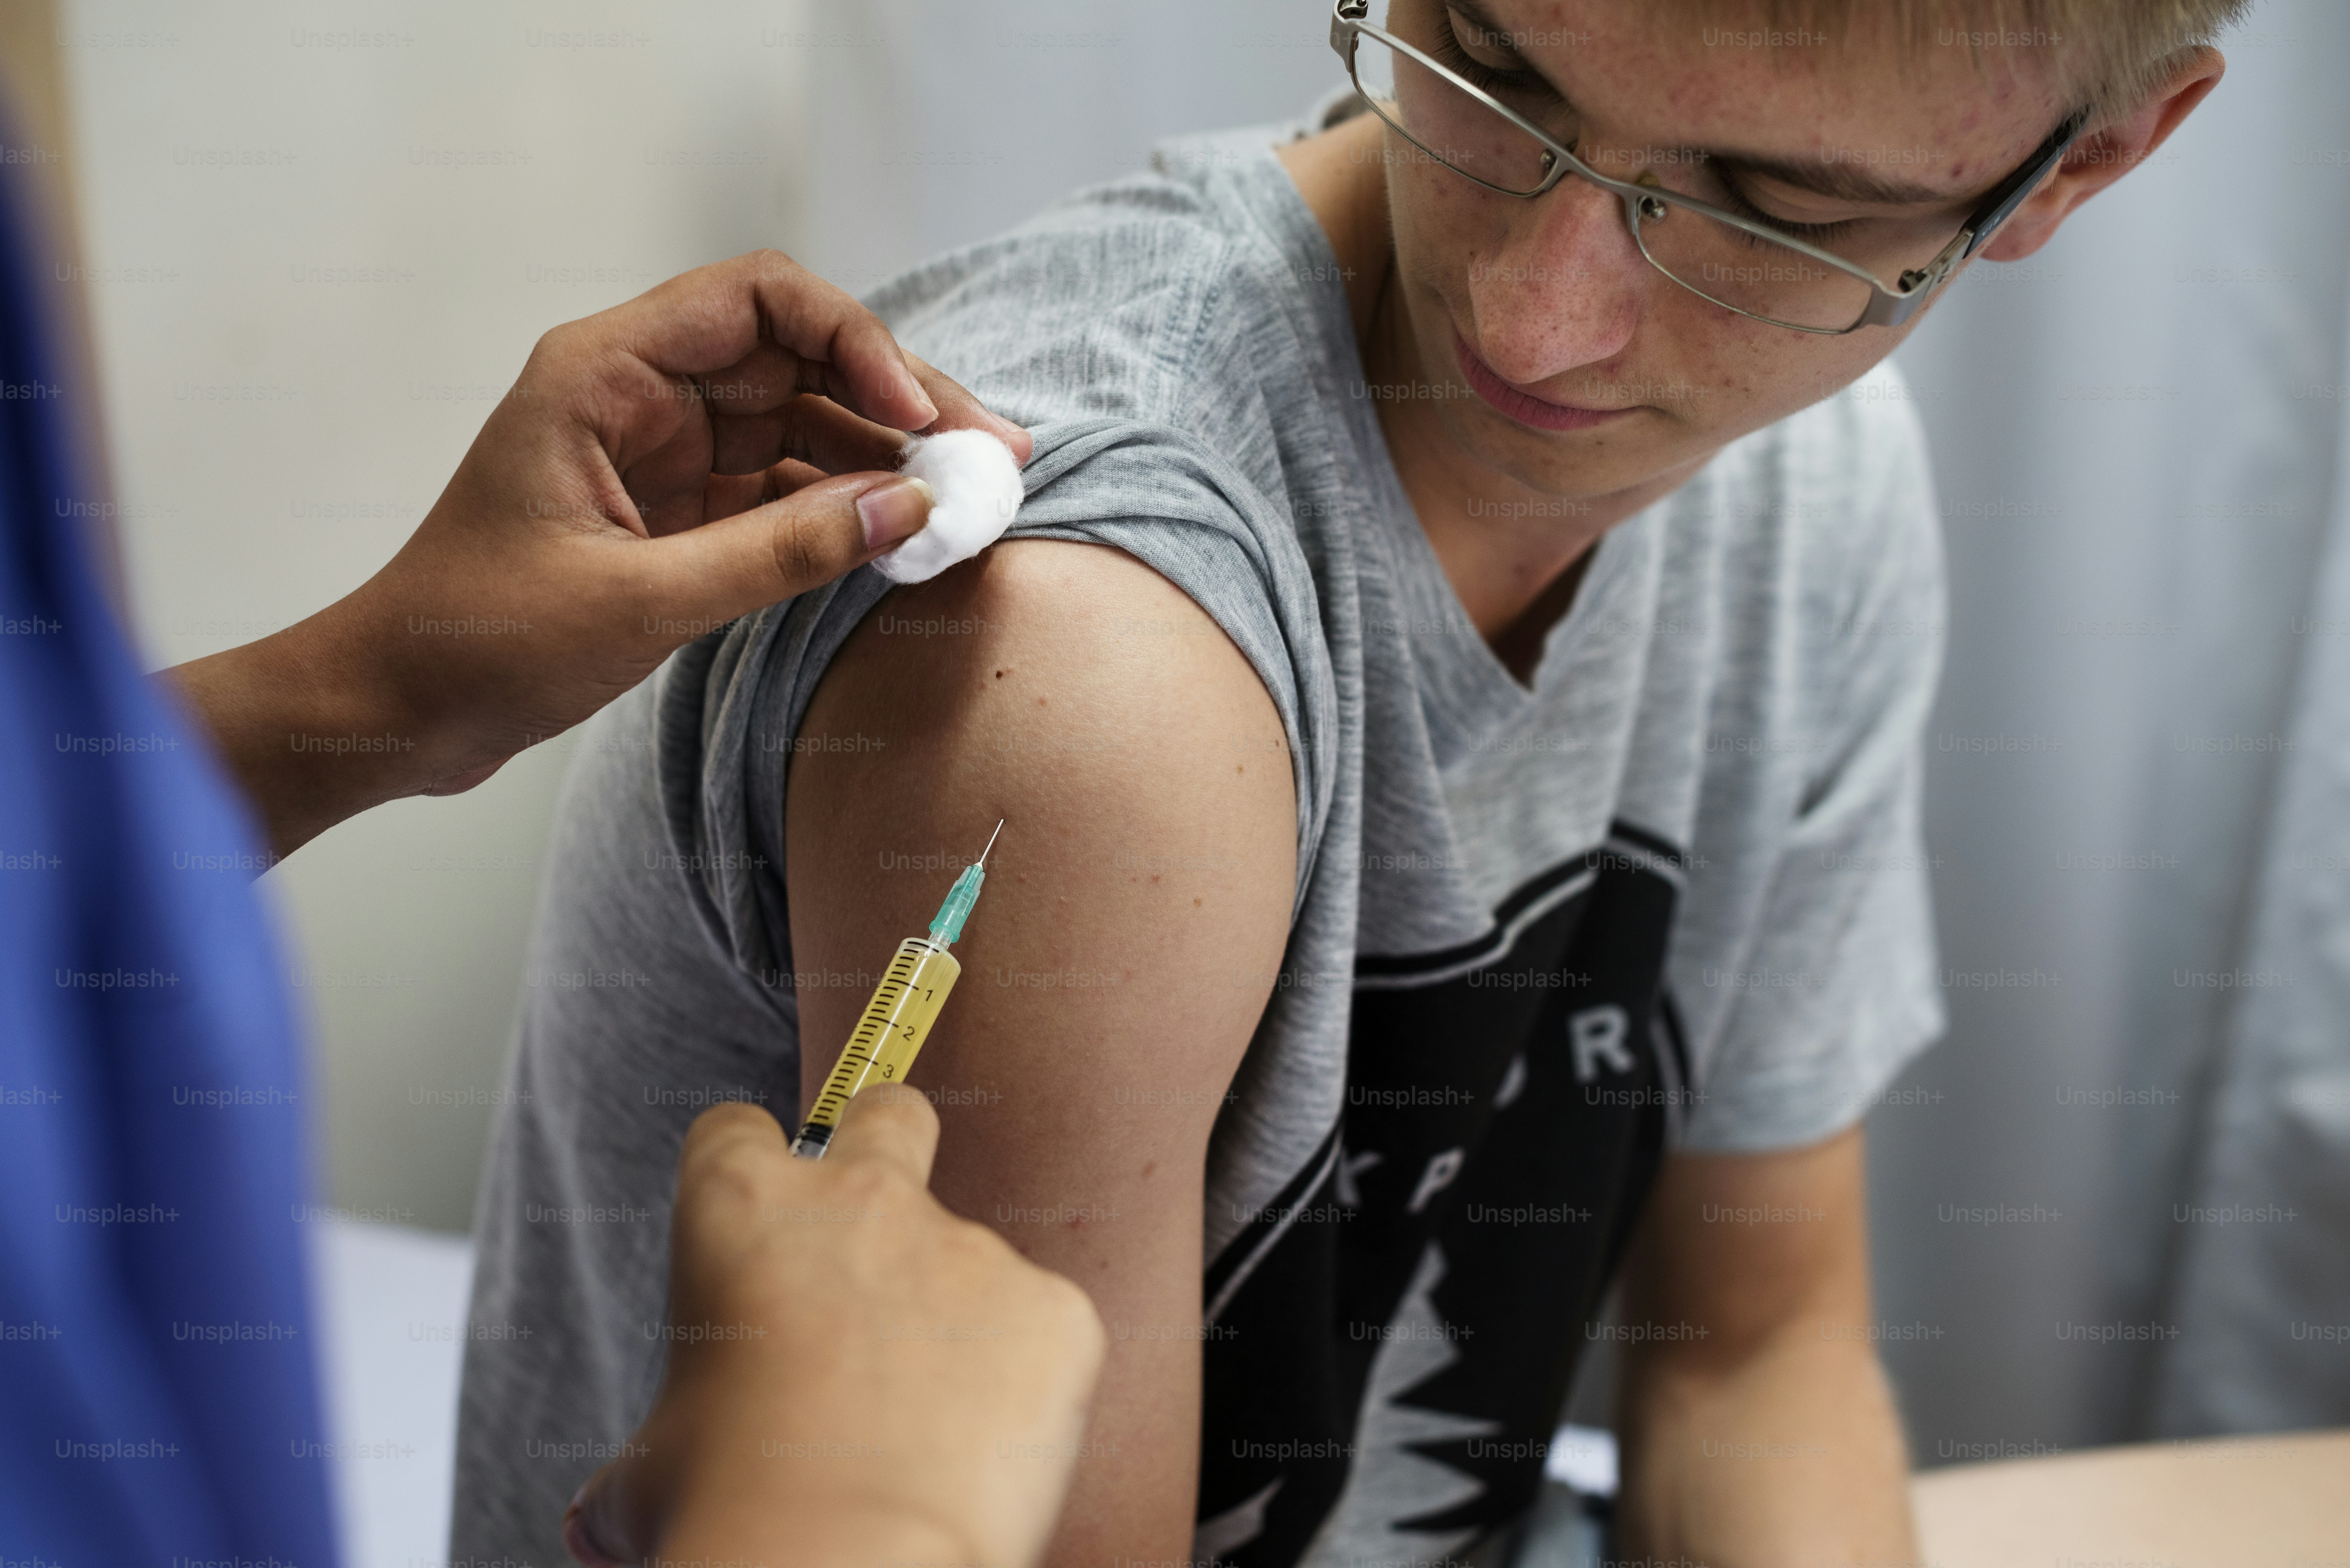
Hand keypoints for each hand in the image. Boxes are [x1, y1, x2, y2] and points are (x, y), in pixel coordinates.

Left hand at [169, 248, 1030, 857]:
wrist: (396, 708)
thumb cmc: (479, 641)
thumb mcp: (640, 602)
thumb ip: (779, 552)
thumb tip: (907, 511)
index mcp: (606, 372)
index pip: (760, 298)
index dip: (853, 338)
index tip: (915, 412)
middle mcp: (642, 392)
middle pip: (801, 357)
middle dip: (900, 398)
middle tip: (993, 452)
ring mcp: (665, 451)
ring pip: (804, 421)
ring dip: (888, 455)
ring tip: (973, 496)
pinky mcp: (679, 511)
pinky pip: (785, 485)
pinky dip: (847, 505)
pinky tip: (907, 531)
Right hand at [563, 1089, 1105, 1567]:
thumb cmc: (733, 1519)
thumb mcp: (649, 1474)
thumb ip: (649, 1455)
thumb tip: (602, 1519)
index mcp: (743, 1210)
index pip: (736, 1131)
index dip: (743, 1172)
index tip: (758, 1224)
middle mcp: (863, 1203)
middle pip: (891, 1115)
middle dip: (888, 1148)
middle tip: (878, 1241)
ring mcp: (972, 1249)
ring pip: (972, 1267)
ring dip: (952, 1330)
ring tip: (922, 1435)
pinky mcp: (1055, 1311)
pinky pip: (1042, 1336)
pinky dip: (1022, 1388)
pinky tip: (983, 1455)